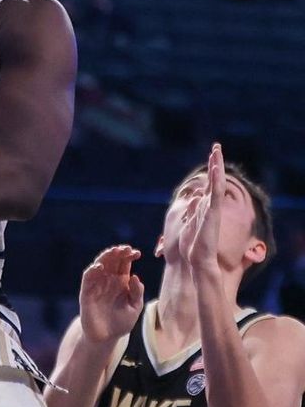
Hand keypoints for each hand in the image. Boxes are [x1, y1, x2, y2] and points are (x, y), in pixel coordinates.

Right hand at [79, 245, 143, 343]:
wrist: (106, 338)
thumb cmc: (121, 322)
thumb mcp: (134, 308)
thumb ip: (136, 293)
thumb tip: (134, 276)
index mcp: (121, 281)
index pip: (124, 263)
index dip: (129, 256)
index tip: (137, 253)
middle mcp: (108, 280)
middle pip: (111, 260)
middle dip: (118, 253)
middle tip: (125, 249)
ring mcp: (97, 285)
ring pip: (99, 265)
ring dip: (105, 257)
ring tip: (114, 252)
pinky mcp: (87, 292)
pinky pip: (88, 278)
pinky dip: (92, 270)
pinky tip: (100, 267)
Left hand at [180, 143, 223, 279]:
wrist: (197, 261)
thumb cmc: (192, 247)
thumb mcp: (189, 223)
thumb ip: (192, 210)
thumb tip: (194, 198)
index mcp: (204, 207)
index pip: (209, 185)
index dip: (210, 170)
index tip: (211, 156)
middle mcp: (211, 206)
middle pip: (215, 180)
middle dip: (215, 162)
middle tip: (216, 145)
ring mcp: (213, 209)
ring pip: (217, 183)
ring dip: (216, 166)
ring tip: (216, 150)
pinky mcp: (212, 214)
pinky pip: (216, 194)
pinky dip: (217, 181)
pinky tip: (216, 169)